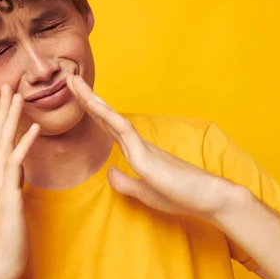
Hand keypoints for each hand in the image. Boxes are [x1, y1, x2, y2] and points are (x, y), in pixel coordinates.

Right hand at [0, 84, 40, 278]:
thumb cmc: (7, 236)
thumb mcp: (9, 204)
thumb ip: (12, 184)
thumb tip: (18, 170)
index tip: (1, 97)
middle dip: (2, 109)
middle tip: (6, 84)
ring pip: (3, 143)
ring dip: (11, 117)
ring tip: (17, 95)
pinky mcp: (8, 196)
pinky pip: (17, 164)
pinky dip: (25, 143)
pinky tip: (34, 128)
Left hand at [66, 75, 238, 221]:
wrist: (211, 198)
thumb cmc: (181, 195)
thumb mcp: (145, 192)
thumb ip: (126, 182)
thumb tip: (109, 172)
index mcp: (136, 152)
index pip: (107, 127)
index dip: (91, 112)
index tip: (76, 97)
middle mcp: (137, 144)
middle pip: (105, 116)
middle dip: (86, 98)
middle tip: (69, 79)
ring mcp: (141, 147)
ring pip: (111, 118)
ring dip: (91, 100)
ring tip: (73, 82)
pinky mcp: (147, 157)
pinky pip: (124, 132)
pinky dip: (107, 117)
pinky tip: (94, 104)